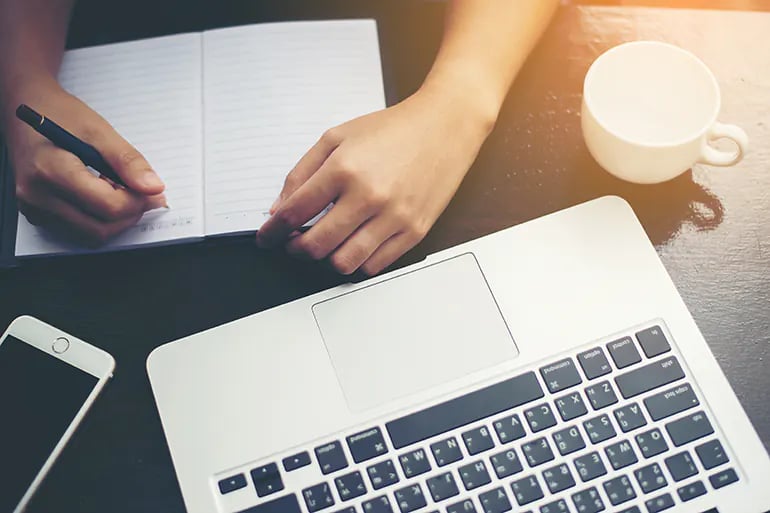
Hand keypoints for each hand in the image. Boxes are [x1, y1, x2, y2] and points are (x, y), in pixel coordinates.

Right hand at [5, 79, 166, 245]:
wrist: (27, 107)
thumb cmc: (59, 114)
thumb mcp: (99, 130)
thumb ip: (127, 161)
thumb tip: (153, 188)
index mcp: (50, 171)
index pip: (107, 206)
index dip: (138, 202)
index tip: (152, 191)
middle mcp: (36, 196)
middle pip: (100, 229)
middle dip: (129, 214)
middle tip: (142, 194)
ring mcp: (34, 208)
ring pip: (90, 236)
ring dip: (114, 220)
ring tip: (118, 190)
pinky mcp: (36, 214)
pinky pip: (77, 231)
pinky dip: (98, 220)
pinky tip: (102, 195)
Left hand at [256, 86, 492, 274]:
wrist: (445, 126)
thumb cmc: (392, 129)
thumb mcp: (337, 137)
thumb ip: (302, 173)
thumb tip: (279, 210)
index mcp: (344, 169)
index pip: (294, 214)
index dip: (272, 233)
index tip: (266, 239)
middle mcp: (368, 196)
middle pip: (315, 246)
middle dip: (295, 250)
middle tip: (294, 243)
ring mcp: (393, 217)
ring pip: (344, 263)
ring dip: (326, 259)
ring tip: (326, 245)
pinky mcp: (414, 231)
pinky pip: (375, 265)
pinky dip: (357, 262)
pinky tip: (353, 245)